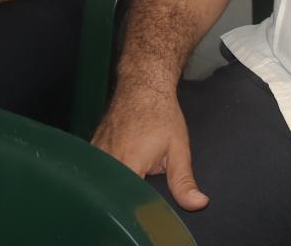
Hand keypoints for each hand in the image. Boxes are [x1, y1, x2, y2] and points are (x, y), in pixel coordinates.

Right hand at [92, 84, 207, 210]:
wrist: (143, 84)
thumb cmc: (161, 113)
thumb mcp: (178, 149)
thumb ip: (184, 181)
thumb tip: (197, 204)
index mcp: (129, 163)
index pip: (125, 200)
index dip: (135, 207)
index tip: (144, 206)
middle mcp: (108, 158)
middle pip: (112, 190)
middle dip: (126, 194)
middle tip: (140, 184)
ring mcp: (97, 150)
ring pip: (102, 179)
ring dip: (116, 181)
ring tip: (131, 171)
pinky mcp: (93, 145)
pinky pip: (96, 166)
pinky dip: (107, 171)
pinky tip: (119, 164)